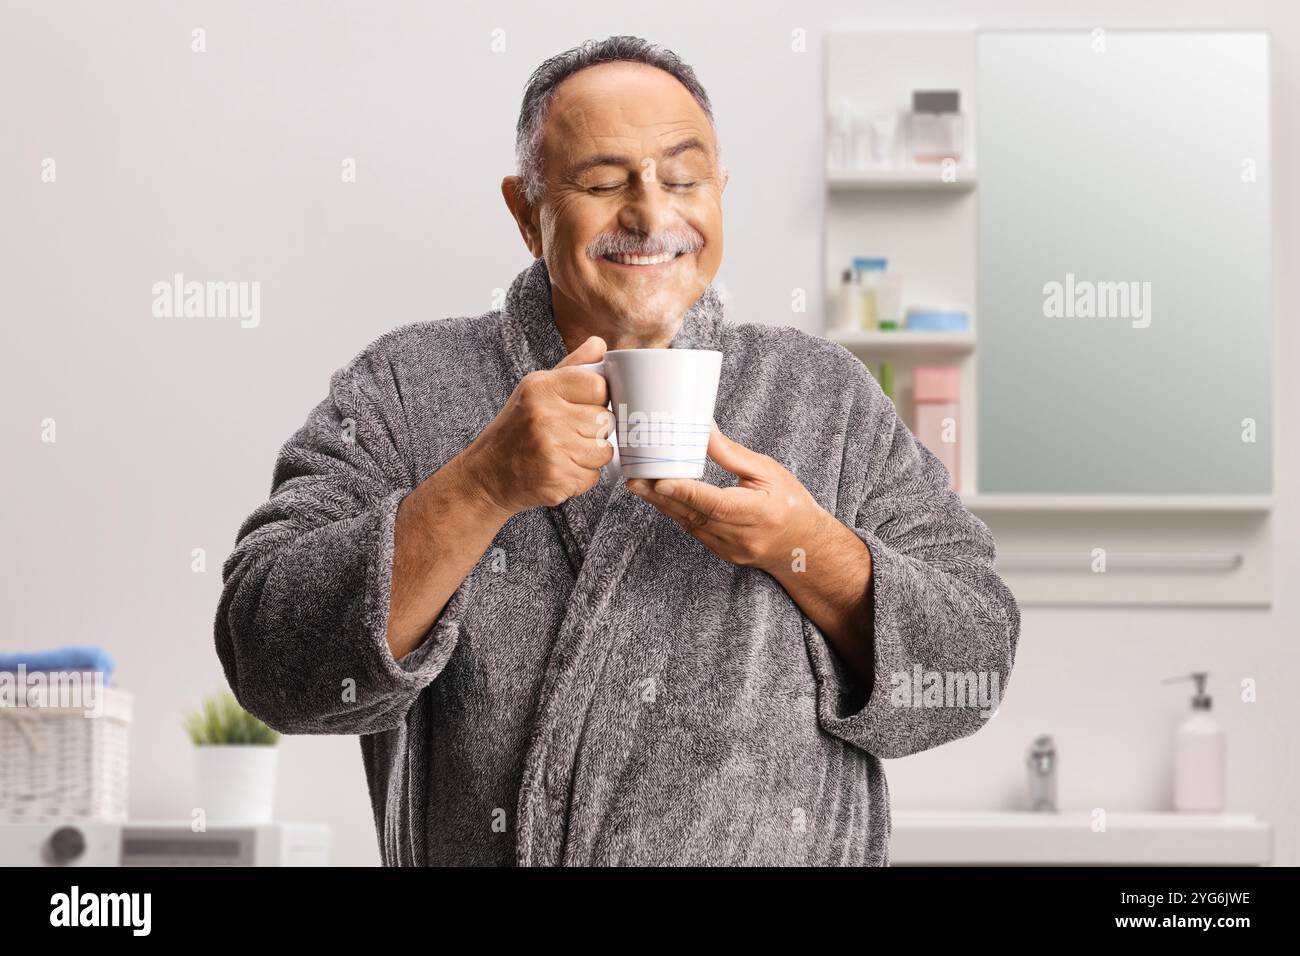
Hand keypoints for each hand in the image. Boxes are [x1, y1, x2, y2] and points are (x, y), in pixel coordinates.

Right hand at [460, 336, 613, 515]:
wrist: (485, 477)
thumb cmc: (515, 431)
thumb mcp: (535, 390)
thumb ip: (572, 367)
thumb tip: (600, 344)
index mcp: (541, 387)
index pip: (599, 385)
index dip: (599, 399)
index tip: (584, 407)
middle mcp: (546, 415)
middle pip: (605, 420)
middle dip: (594, 431)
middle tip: (567, 435)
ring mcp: (552, 448)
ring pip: (604, 450)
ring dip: (590, 456)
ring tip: (563, 453)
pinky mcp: (558, 477)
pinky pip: (593, 476)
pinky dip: (581, 477)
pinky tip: (559, 470)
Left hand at [627, 423, 829, 574]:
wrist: (802, 547)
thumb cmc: (790, 504)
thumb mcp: (768, 472)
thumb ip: (732, 454)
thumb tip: (703, 427)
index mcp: (758, 513)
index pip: (716, 504)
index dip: (686, 492)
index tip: (660, 481)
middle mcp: (741, 536)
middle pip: (693, 515)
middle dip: (660, 496)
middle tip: (634, 479)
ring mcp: (728, 549)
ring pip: (688, 524)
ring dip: (662, 505)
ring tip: (639, 484)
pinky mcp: (720, 553)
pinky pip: (692, 531)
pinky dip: (676, 513)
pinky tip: (660, 498)